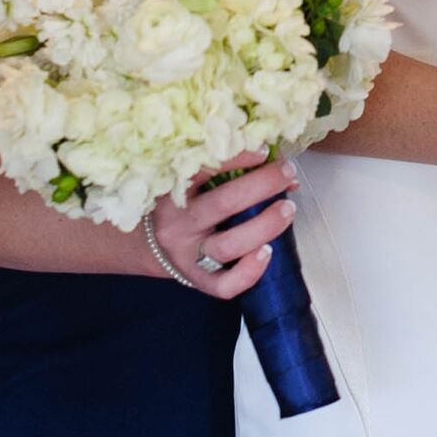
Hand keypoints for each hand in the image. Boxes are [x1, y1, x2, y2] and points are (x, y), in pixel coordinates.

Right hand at [147, 153, 299, 300]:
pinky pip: (225, 285)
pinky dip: (250, 272)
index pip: (204, 170)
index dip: (237, 158)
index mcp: (172, 192)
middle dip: (261, 186)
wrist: (148, 245)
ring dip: (264, 226)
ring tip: (288, 209)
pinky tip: (268, 252)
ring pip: (228, 245)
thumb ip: (228, 174)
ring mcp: (187, 256)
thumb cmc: (179, 206)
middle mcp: (178, 225)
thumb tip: (282, 172)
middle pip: (223, 204)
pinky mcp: (198, 280)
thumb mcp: (189, 184)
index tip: (264, 150)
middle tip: (286, 172)